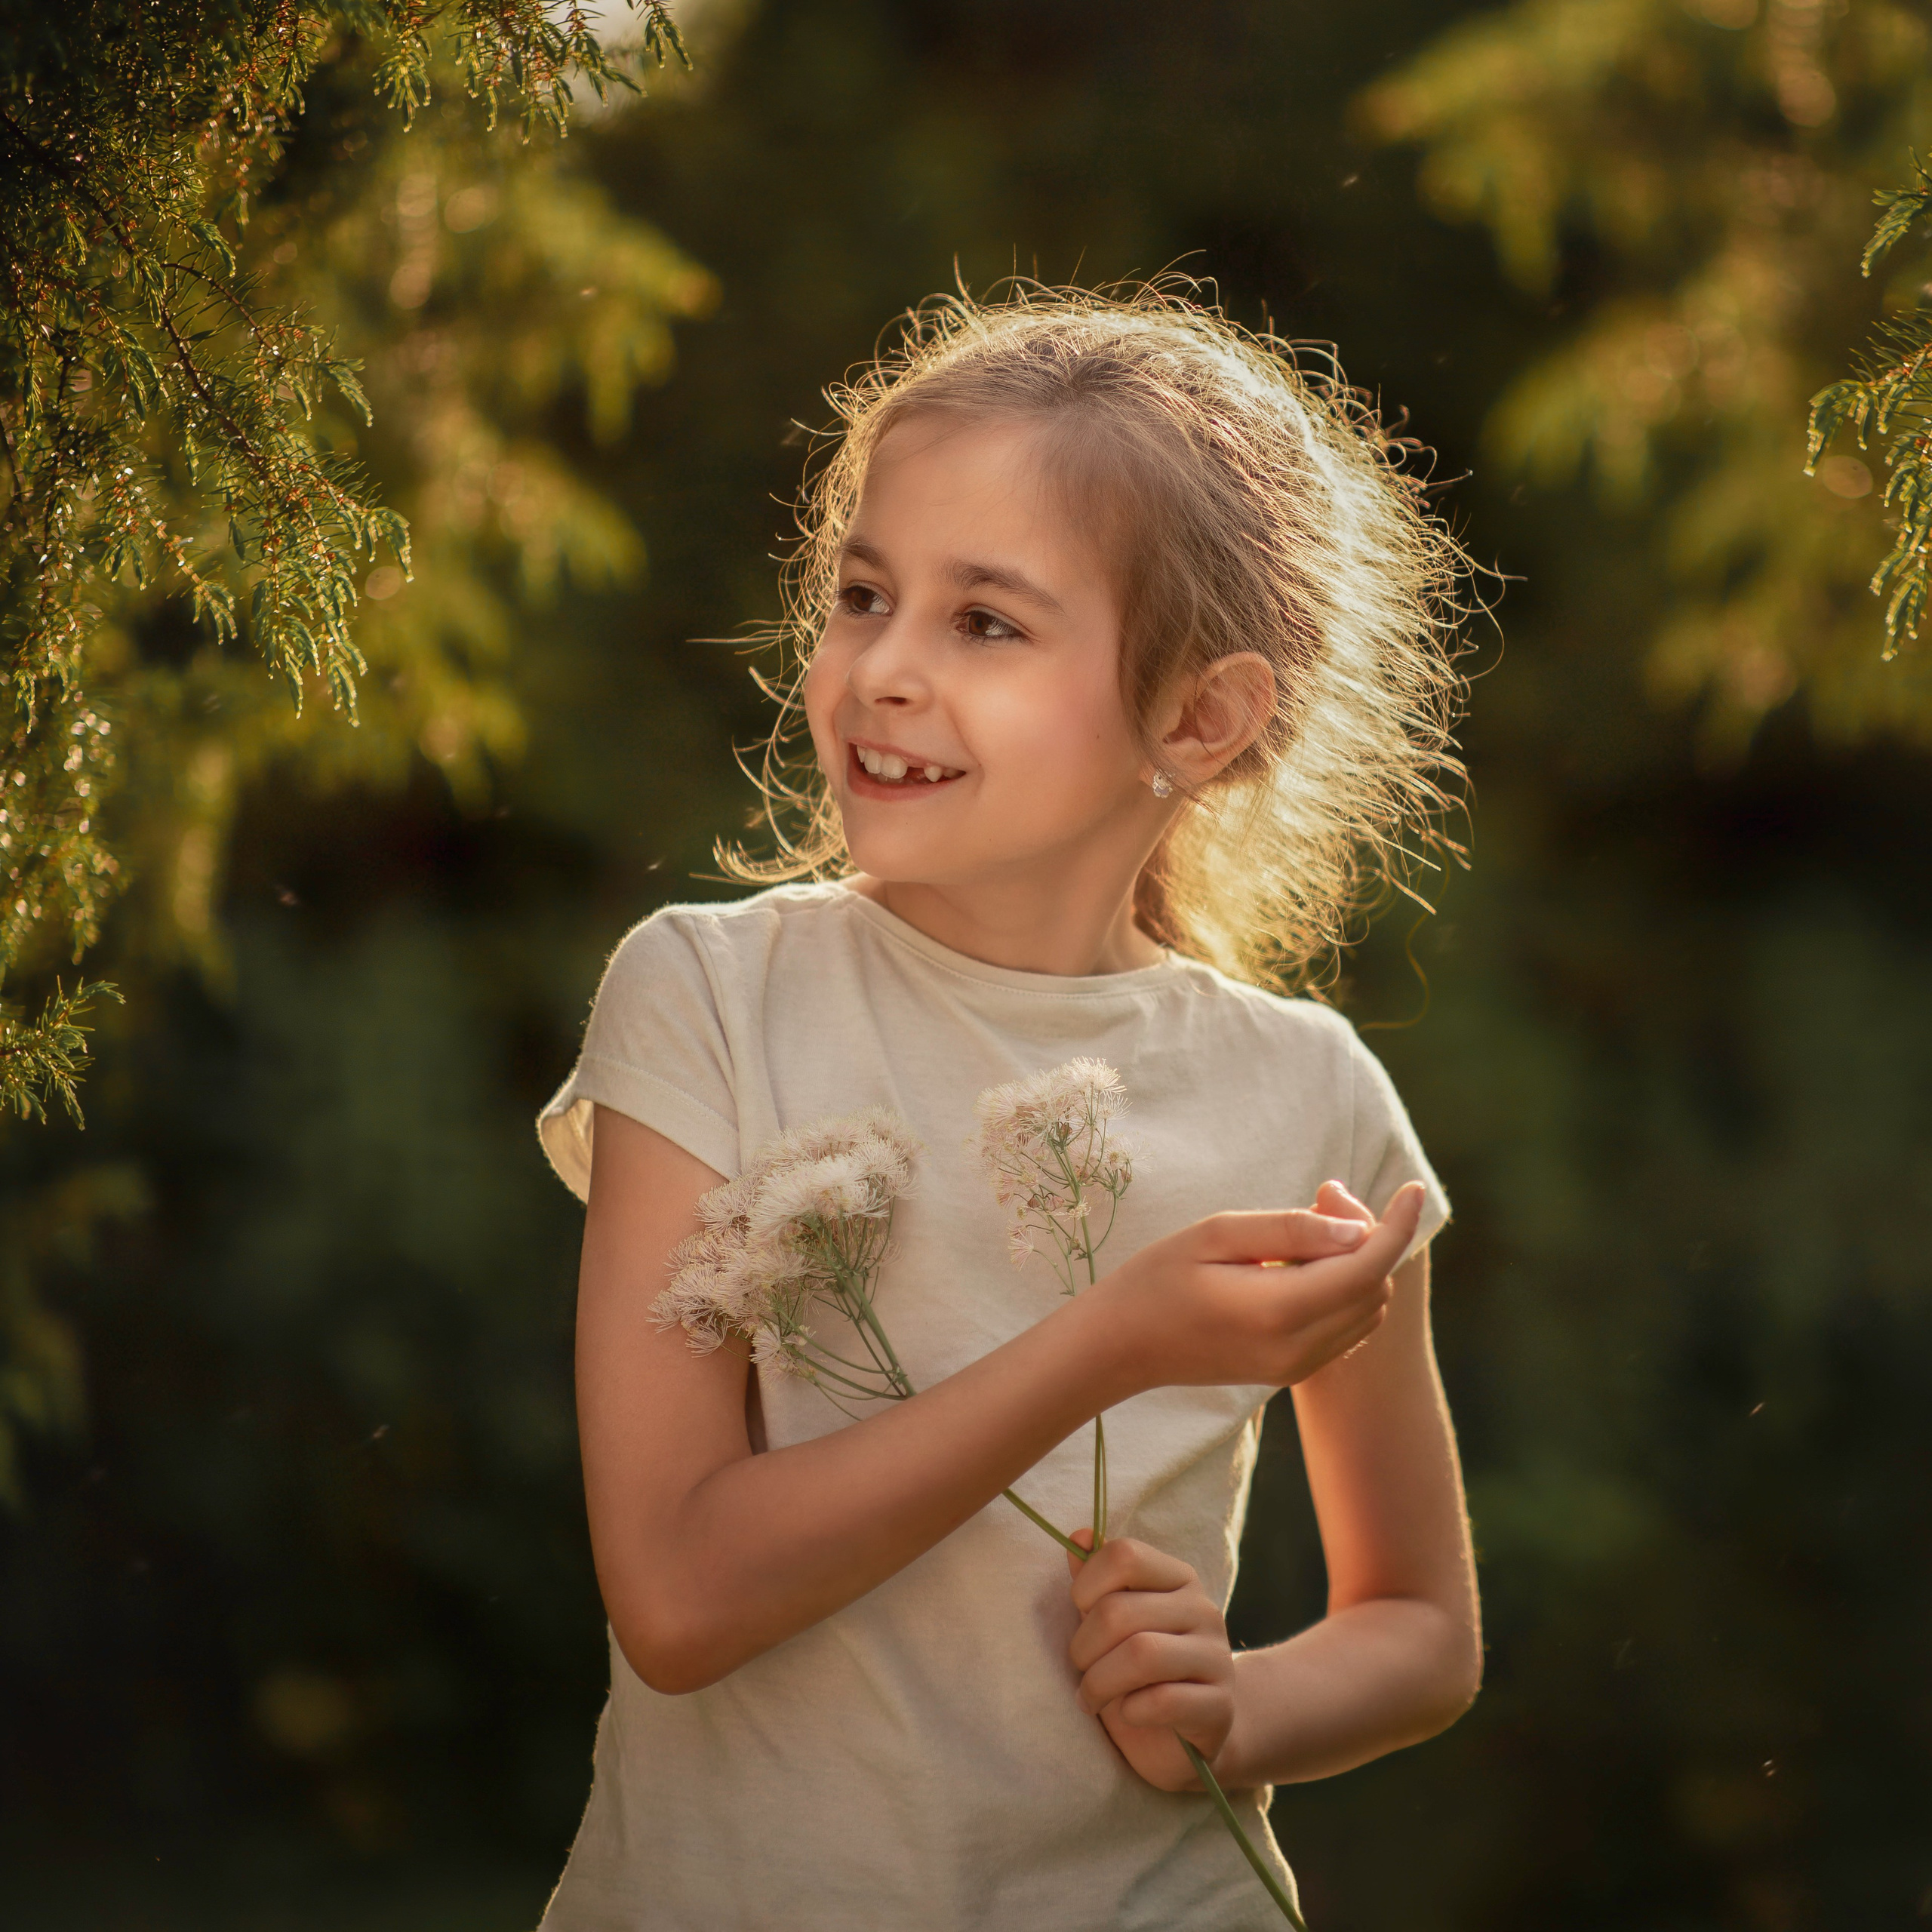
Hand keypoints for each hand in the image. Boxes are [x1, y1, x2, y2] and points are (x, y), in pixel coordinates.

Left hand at [1066, 1534, 1235, 1791]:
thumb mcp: (1116, 1622)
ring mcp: (1216, 1657)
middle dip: (1083, 1647)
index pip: (1125, 1556)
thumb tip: (1078, 1537)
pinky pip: (1163, 1701)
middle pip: (1119, 1612)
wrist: (1197, 1729)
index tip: (1079, 1614)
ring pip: (1141, 1655)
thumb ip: (1096, 1580)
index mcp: (1178, 1578)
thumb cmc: (1144, 1670)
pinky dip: (1131, 1710)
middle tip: (1080, 1669)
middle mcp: (1202, 1610)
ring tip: (1090, 1697)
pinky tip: (1127, 1714)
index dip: (1087, 1585)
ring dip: (1099, 1682)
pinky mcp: (1219, 1706)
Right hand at [1092, 1179, 1423, 1394]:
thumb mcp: (1216, 1234)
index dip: (1398, 1225)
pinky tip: (1307, 1264)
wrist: (1120, 1346)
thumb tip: (1357, 1230)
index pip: (1367, 1267)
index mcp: (1279, 1311)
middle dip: (1370, 1237)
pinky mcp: (1291, 1372)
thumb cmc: (1157, 1278)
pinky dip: (1346, 1290)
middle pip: (1374, 1287)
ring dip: (1359, 1265)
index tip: (1414, 1188)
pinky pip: (1347, 1328)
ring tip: (1311, 1227)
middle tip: (1325, 1195)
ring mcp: (1296, 1367)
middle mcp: (1298, 1348)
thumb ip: (1290, 1229)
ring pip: (1368, 1310)